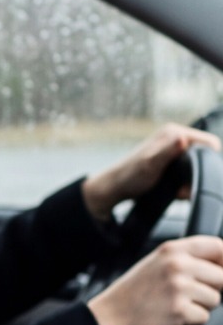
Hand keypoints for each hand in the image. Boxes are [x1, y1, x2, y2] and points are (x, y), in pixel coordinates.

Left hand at [81, 123, 220, 221]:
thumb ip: (167, 152)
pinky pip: (188, 171)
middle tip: (185, 188)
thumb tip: (183, 139)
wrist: (114, 187)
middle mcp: (175, 138)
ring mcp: (173, 150)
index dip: (210, 159)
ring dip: (192, 179)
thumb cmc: (129, 175)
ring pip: (197, 164)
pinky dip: (185, 182)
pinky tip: (176, 191)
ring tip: (179, 190)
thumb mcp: (150, 164)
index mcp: (173, 133)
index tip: (202, 175)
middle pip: (204, 154)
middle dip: (200, 172)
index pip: (208, 141)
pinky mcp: (171, 161)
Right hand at [88, 235, 222, 324]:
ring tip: (176, 306)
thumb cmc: (132, 293)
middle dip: (212, 290)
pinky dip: (192, 322)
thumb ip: (185, 259)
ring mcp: (179, 288)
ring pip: (216, 299)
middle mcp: (177, 265)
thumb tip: (220, 266)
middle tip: (189, 296)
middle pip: (222, 277)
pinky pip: (204, 318)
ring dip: (201, 307)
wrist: (109, 317)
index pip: (218, 246)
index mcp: (172, 250)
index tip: (221, 271)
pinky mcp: (179, 311)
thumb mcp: (155, 263)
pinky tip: (172, 317)